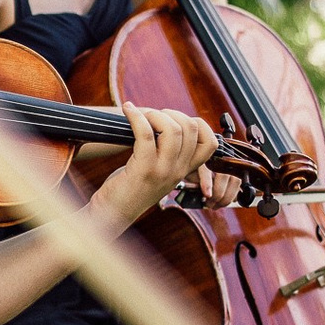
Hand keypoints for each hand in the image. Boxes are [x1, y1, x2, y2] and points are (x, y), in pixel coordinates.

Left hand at [91, 102, 217, 225]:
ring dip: (155, 115)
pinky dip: (136, 117)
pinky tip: (128, 111)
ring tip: (140, 116)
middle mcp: (178, 171)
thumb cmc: (132, 186)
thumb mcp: (159, 171)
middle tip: (153, 117)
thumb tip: (168, 120)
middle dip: (172, 114)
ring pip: (173, 130)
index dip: (197, 123)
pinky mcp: (143, 169)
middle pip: (191, 129)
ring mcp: (163, 171)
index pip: (210, 143)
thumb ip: (169, 152)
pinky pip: (146, 134)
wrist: (114, 213)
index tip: (176, 120)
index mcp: (184, 170)